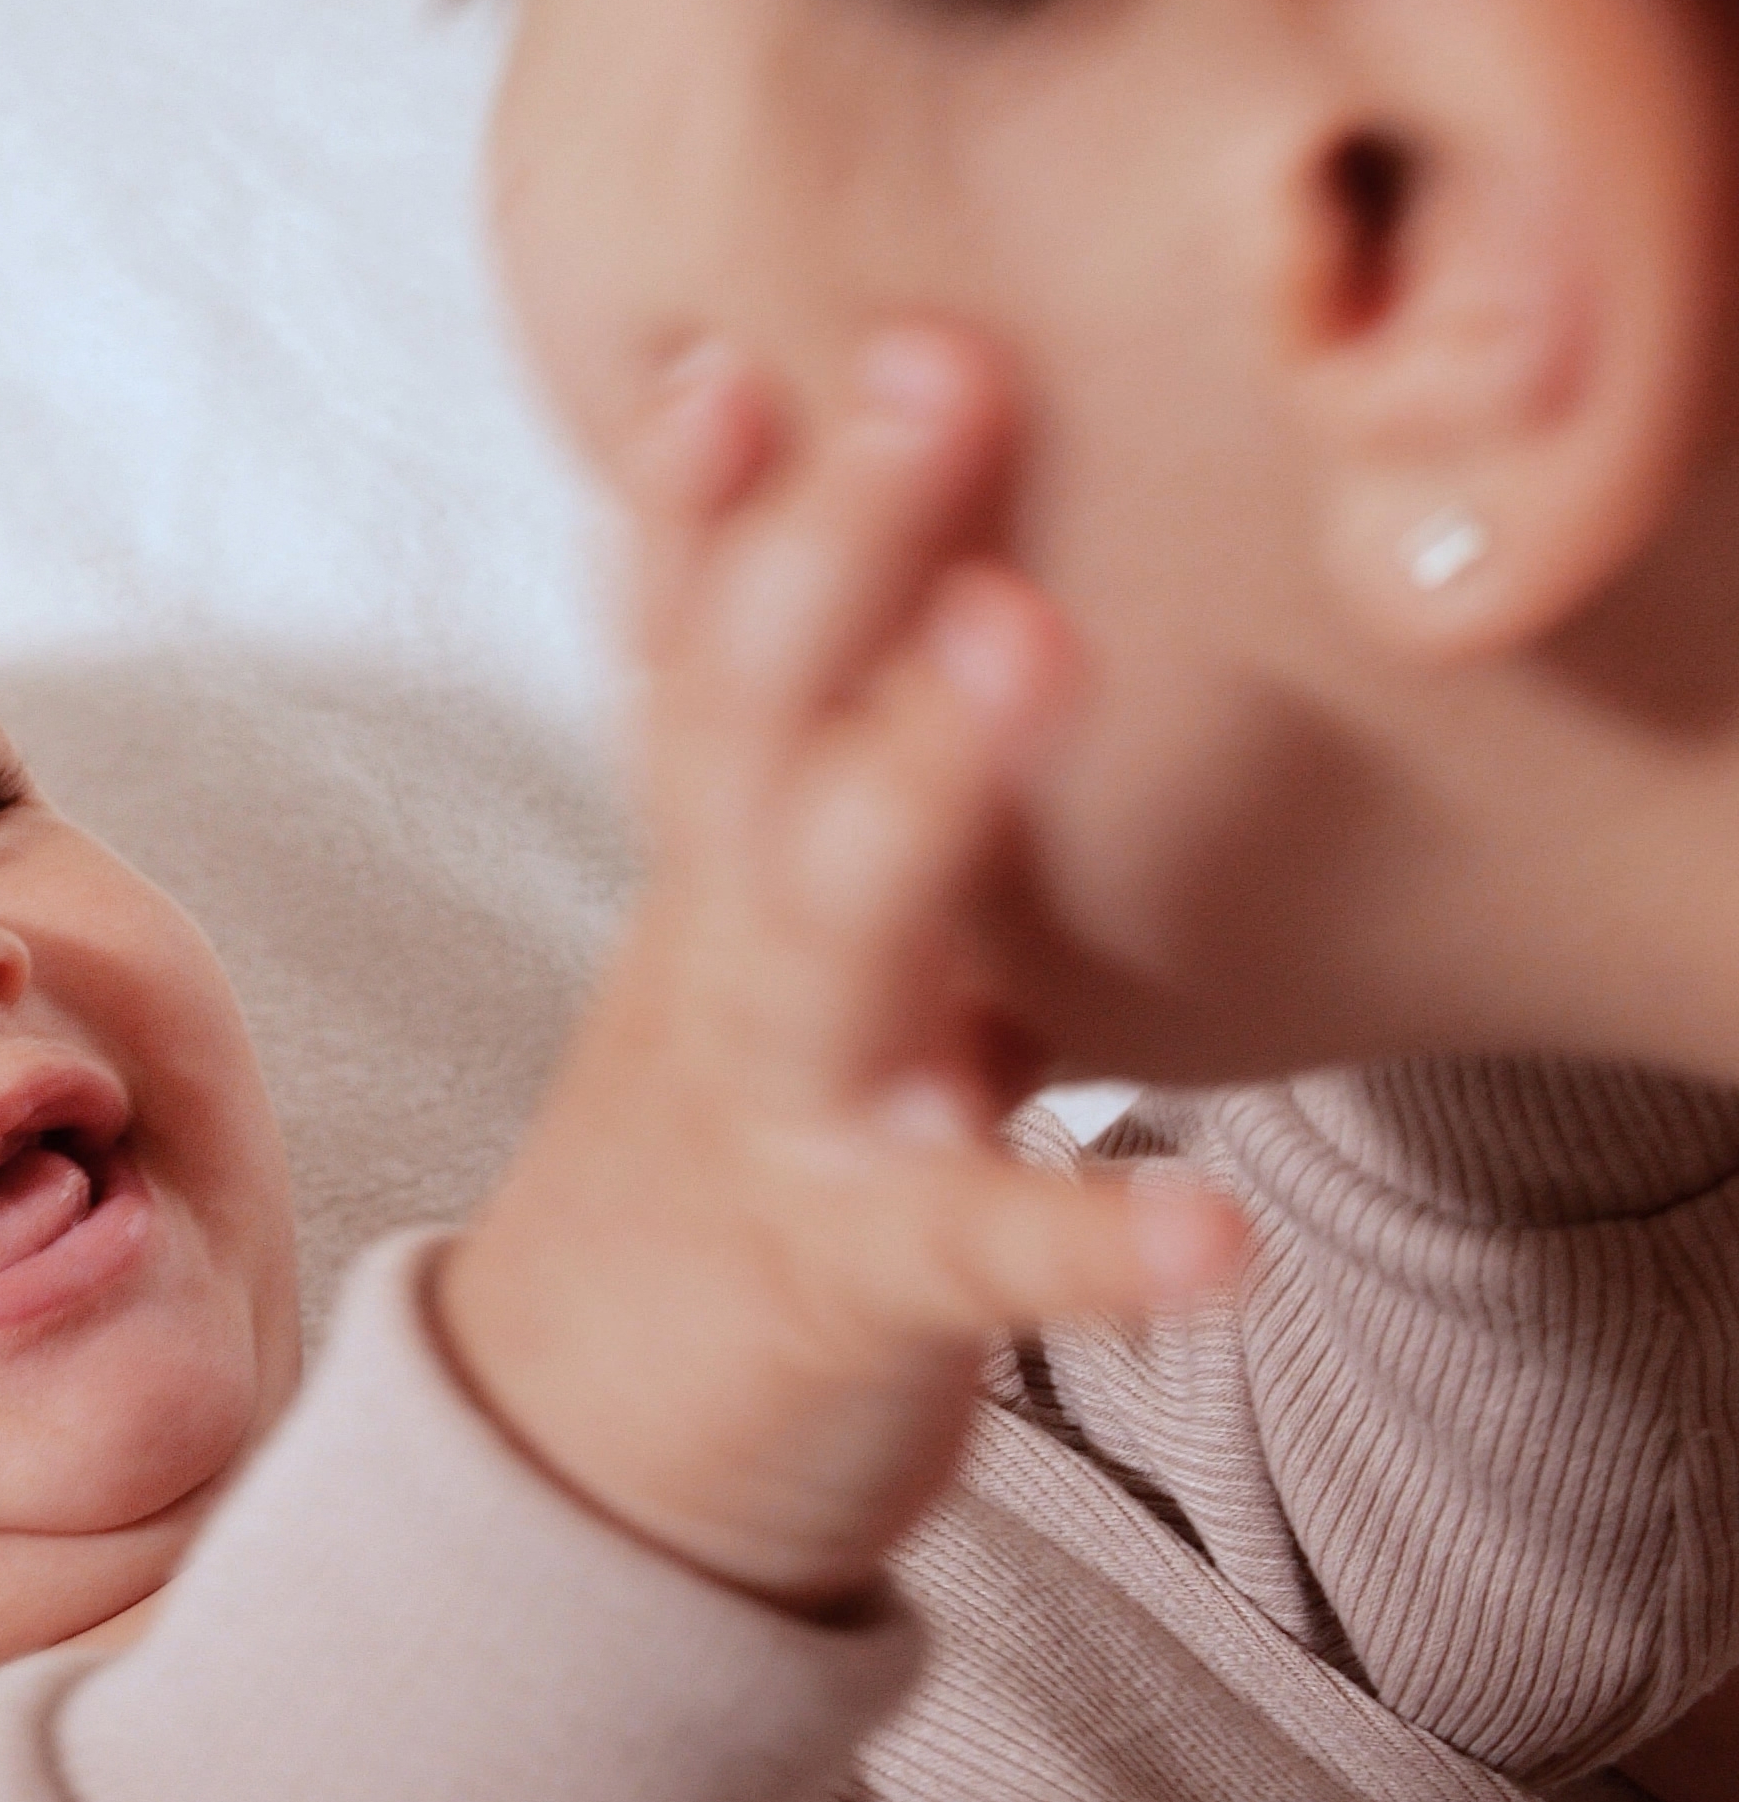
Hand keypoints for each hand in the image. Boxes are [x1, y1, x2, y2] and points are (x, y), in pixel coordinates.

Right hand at [436, 327, 1245, 1615]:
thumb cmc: (721, 1154)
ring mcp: (782, 1114)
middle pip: (748, 732)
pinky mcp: (861, 1281)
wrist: (589, 1444)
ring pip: (834, 935)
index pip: (683, 658)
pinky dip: (1090, 1241)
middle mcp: (729, 963)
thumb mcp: (737, 943)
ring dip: (916, 782)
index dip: (689, 508)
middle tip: (928, 379)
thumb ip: (807, 787)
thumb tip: (933, 576)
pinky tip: (1211, 1231)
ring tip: (1018, 642)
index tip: (731, 357)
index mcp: (713, 876)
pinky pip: (981, 1251)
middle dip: (824, 550)